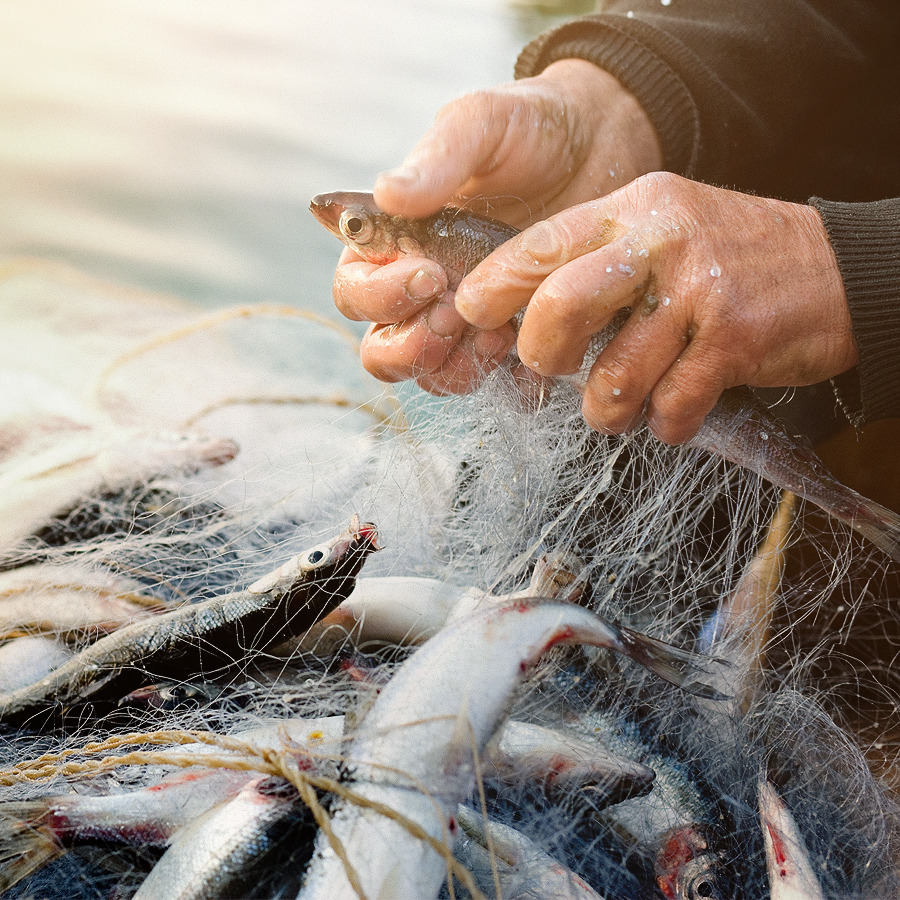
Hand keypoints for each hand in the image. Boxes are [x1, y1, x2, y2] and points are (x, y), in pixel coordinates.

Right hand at [332, 60, 661, 393]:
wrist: (602, 146)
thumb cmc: (530, 129)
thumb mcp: (482, 125)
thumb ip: (437, 159)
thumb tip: (386, 193)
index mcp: (392, 242)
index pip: (353, 290)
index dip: (380, 296)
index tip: (429, 273)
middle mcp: (418, 290)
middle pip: (381, 349)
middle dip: (410, 344)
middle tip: (454, 313)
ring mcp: (463, 320)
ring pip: (429, 375)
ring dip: (454, 365)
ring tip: (497, 331)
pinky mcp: (508, 338)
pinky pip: (488, 383)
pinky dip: (501, 379)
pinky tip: (526, 348)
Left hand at [454, 171, 857, 442]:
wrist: (842, 271)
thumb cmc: (733, 260)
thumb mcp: (663, 230)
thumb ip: (598, 260)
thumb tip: (523, 313)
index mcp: (632, 211)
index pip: (540, 245)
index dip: (493, 286)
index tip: (471, 315)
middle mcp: (661, 241)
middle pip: (560, 306)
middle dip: (543, 355)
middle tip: (555, 369)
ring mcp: (699, 290)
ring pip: (613, 377)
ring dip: (607, 410)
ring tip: (620, 405)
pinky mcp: (733, 340)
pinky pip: (669, 408)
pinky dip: (664, 426)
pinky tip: (674, 414)